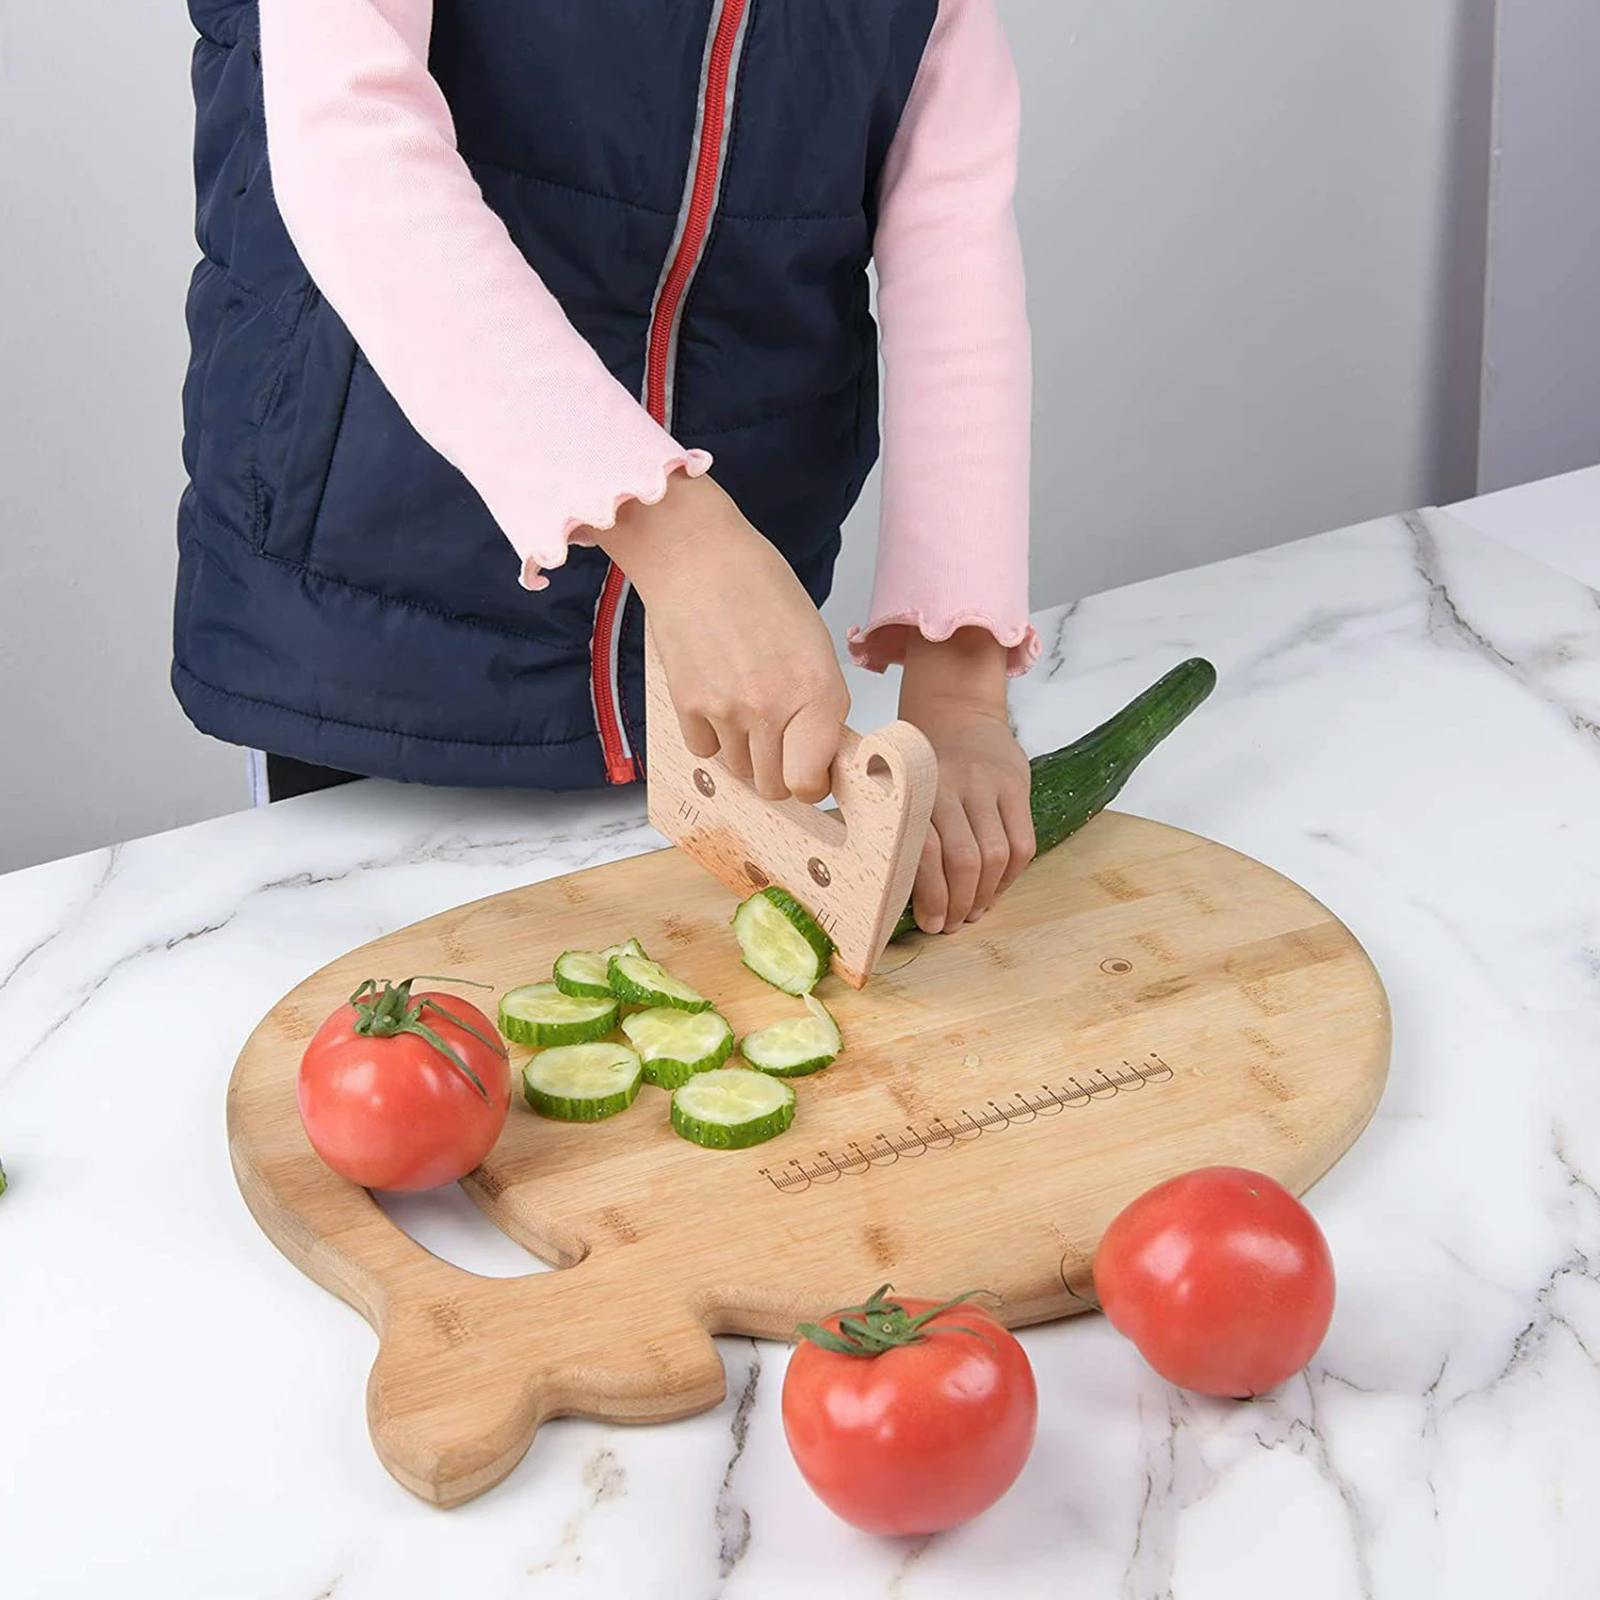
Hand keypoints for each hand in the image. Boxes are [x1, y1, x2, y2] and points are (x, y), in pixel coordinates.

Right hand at [593, 472, 848, 801]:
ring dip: (744, 750)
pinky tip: (716, 696)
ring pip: (739, 769)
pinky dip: (710, 735)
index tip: (810, 771)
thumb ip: (818, 702)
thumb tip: (816, 751)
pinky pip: (703, 749)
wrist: (696, 556)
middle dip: (777, 770)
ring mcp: (728, 711)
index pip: (812, 782)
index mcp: (820, 692)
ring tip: (744, 704)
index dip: (811, 781)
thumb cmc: (757, 584)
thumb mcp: (813, 643)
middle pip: (773, 786)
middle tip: (778, 740)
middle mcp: (775, 709)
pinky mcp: (688, 706)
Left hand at [899, 629, 1034, 932]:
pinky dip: (1010, 877)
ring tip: (972, 912)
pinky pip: (1022, 843)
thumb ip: (891, 827)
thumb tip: (885, 893)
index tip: (928, 923)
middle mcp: (949, 784)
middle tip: (950, 925)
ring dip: (985, 896)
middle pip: (962, 860)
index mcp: (911, 790)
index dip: (929, 896)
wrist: (957, 711)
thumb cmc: (917, 763)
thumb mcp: (893, 785)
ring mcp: (986, 783)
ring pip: (994, 856)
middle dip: (958, 904)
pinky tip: (994, 889)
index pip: (923, 853)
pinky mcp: (1015, 783)